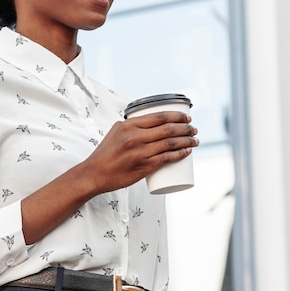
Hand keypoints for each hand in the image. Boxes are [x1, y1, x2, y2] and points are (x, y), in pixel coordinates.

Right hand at [82, 111, 198, 194]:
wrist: (94, 174)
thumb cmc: (105, 154)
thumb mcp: (115, 132)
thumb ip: (131, 125)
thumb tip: (149, 122)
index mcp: (128, 125)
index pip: (159, 116)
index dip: (177, 116)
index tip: (186, 118)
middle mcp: (135, 137)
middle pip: (168, 129)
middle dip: (186, 128)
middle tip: (193, 130)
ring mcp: (140, 152)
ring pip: (170, 143)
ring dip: (187, 141)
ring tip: (195, 140)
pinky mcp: (144, 167)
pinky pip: (167, 158)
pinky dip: (179, 154)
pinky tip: (187, 152)